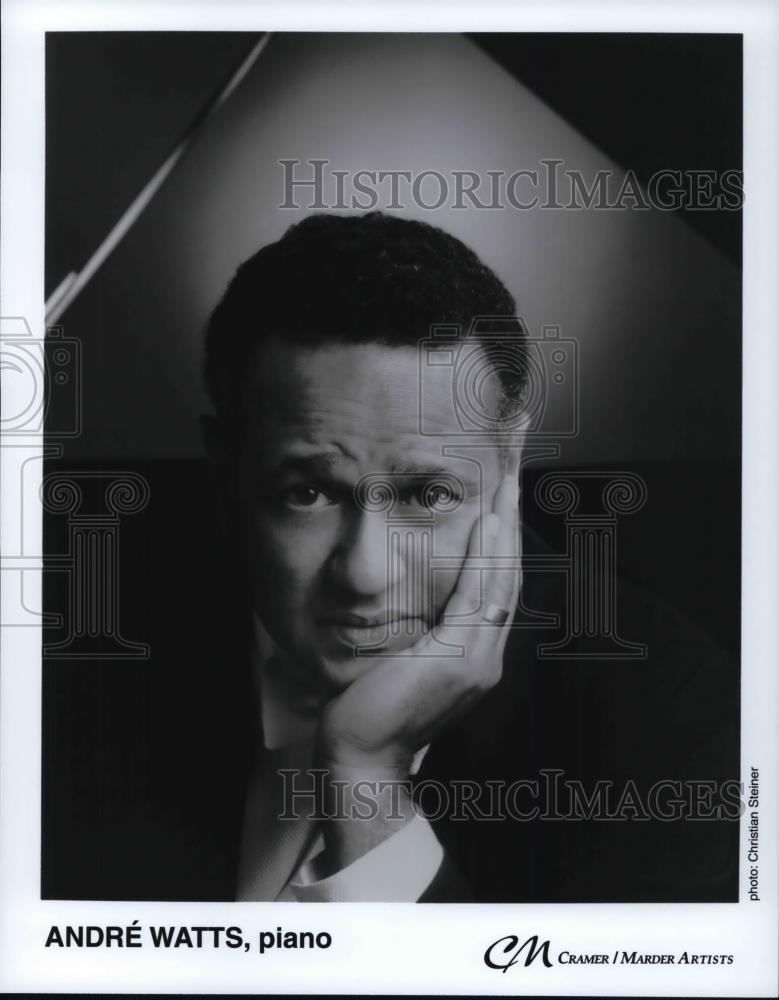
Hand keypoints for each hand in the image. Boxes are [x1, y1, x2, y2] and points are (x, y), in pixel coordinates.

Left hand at [315, 471, 520, 776]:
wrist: (360, 756)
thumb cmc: (371, 710)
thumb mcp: (403, 661)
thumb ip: (423, 634)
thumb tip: (419, 605)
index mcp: (475, 657)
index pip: (496, 589)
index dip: (503, 544)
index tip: (502, 502)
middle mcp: (486, 656)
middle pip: (509, 578)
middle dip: (513, 525)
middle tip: (515, 477)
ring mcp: (477, 659)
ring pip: (501, 581)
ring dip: (507, 529)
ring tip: (510, 486)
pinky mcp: (457, 658)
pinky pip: (478, 596)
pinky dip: (487, 556)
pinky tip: (490, 523)